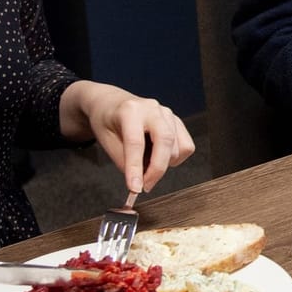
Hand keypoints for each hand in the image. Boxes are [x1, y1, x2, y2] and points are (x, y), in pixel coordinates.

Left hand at [60, 83, 196, 194]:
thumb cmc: (107, 121)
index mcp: (130, 111)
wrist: (112, 103)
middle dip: (157, 169)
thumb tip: (139, 181)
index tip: (135, 188)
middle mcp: (152, 109)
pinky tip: (159, 157)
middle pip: (165, 141)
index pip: (136, 142)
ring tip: (147, 165)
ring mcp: (167, 113)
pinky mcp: (176, 121)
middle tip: (145, 186)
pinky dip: (175, 158)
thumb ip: (124, 161)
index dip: (136, 168)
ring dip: (164, 165)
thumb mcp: (106, 141)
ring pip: (177, 147)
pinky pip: (186, 146)